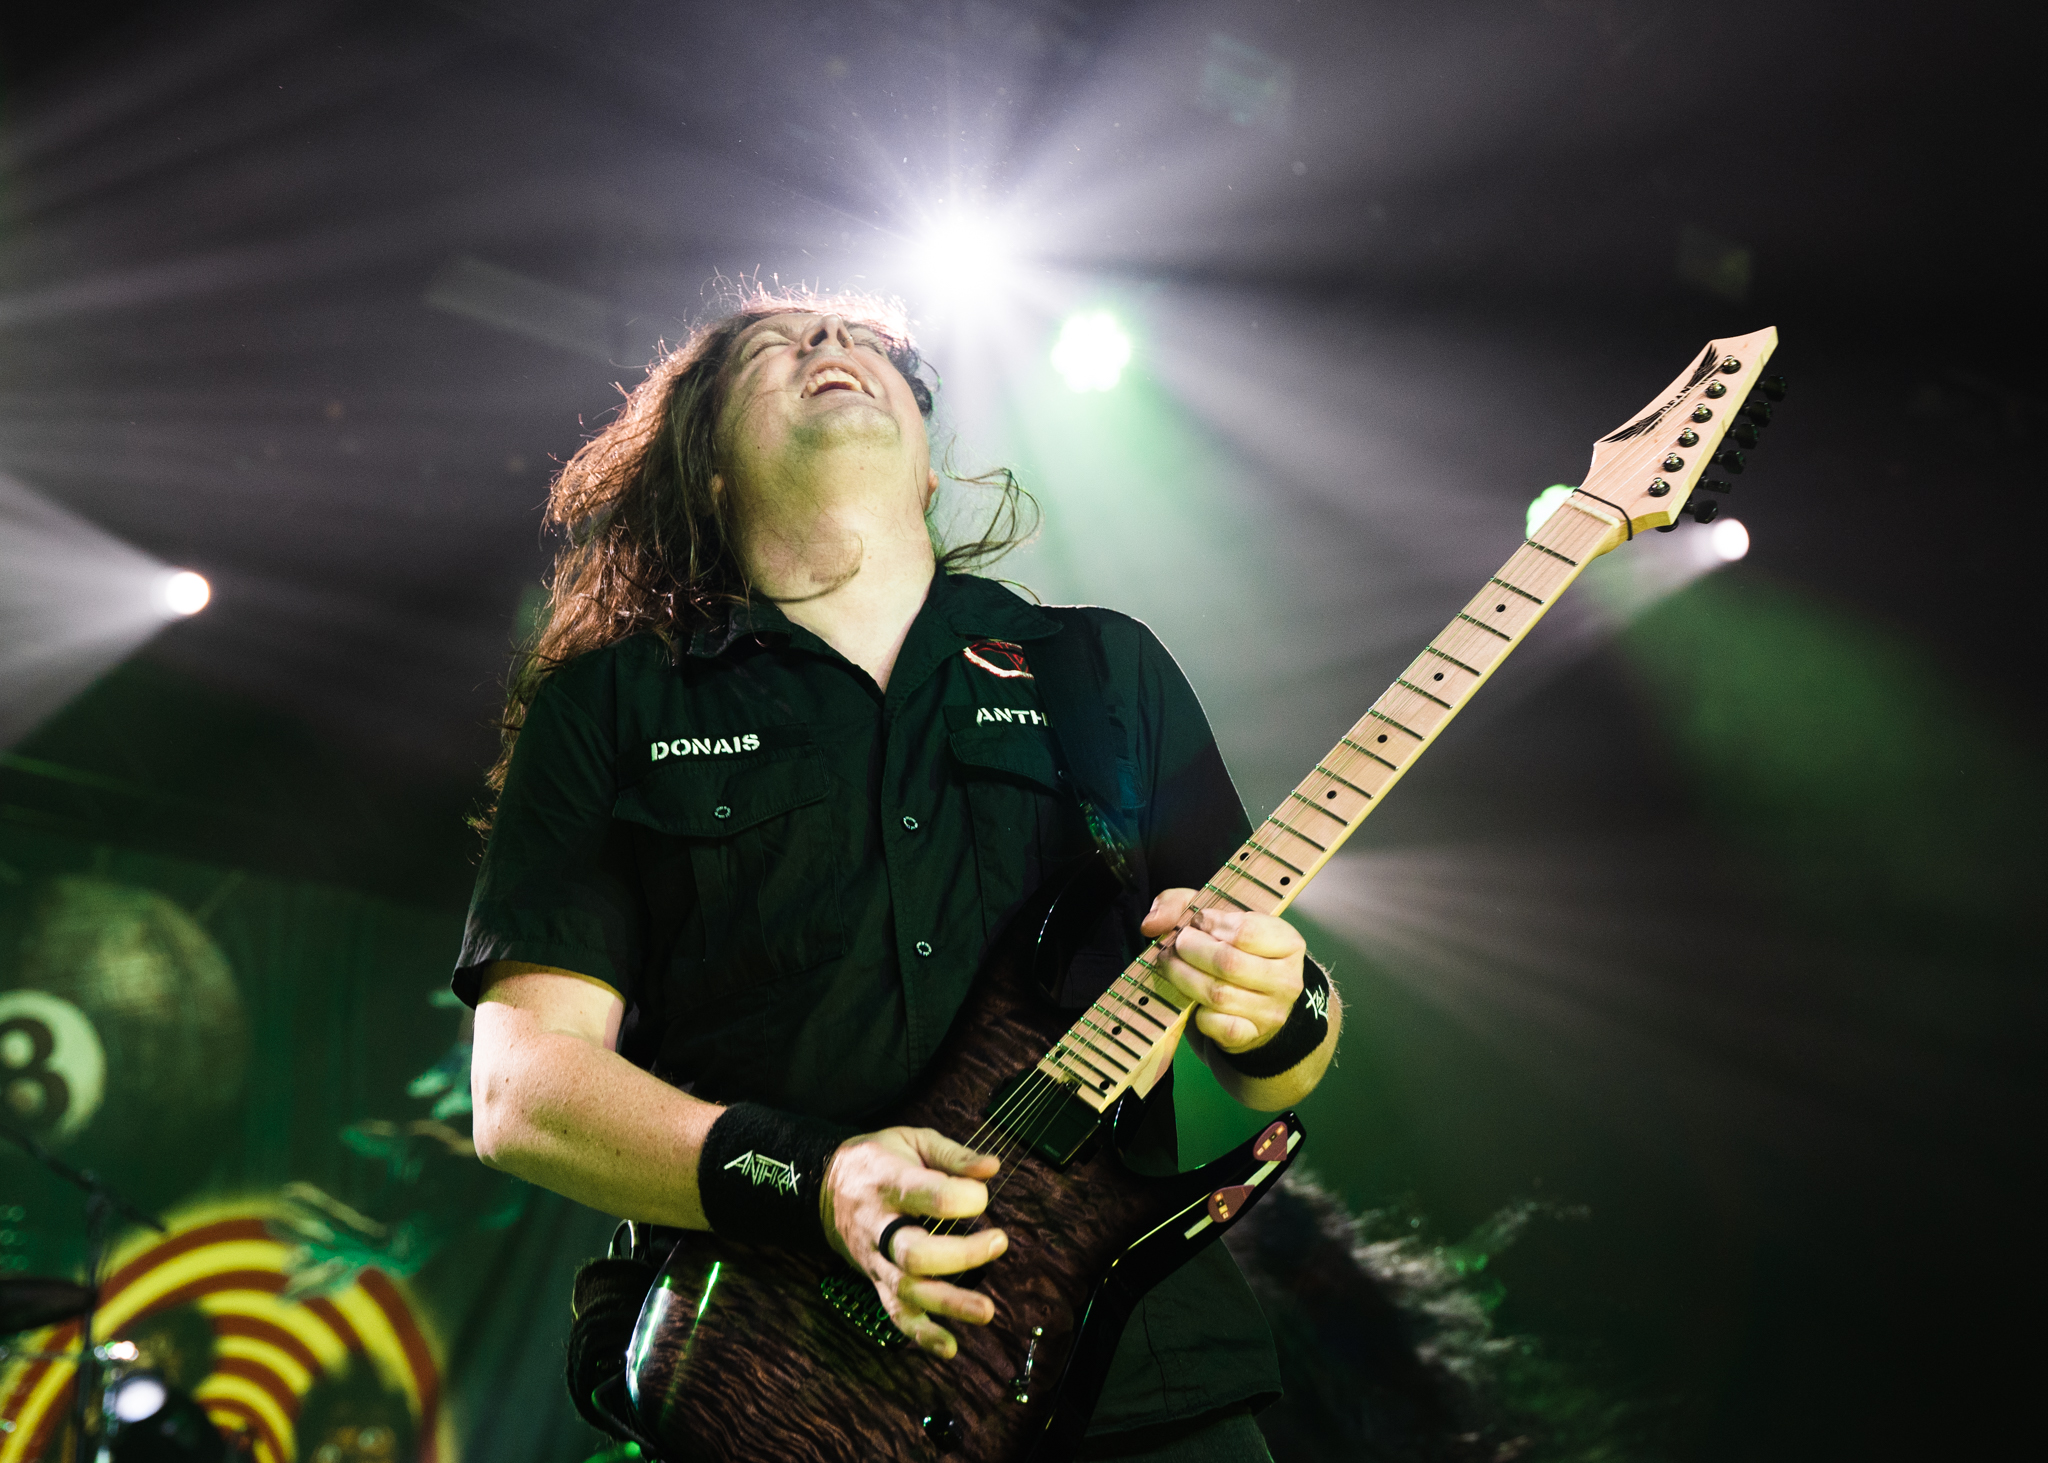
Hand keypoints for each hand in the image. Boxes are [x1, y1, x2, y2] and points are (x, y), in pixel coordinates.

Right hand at [819, 1126, 1008, 1357]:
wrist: (824, 1186)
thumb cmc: (878, 1160)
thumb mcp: (912, 1140)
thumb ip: (953, 1155)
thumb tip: (991, 1168)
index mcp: (889, 1182)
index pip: (928, 1195)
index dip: (964, 1197)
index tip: (983, 1196)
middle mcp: (879, 1226)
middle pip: (915, 1252)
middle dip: (961, 1254)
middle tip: (999, 1242)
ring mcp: (875, 1259)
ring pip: (907, 1290)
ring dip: (949, 1303)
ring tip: (986, 1310)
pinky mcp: (875, 1281)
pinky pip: (895, 1314)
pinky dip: (922, 1335)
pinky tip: (950, 1347)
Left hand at [1141, 889, 1306, 1054]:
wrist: (1258, 1001)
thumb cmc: (1236, 950)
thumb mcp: (1218, 918)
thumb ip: (1182, 905)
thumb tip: (1152, 924)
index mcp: (1288, 943)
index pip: (1246, 931)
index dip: (1211, 924)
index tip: (1197, 922)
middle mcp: (1286, 979)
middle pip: (1228, 963)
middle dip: (1191, 950)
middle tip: (1176, 945)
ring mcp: (1271, 1011)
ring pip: (1217, 994)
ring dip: (1184, 978)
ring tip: (1171, 965)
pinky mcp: (1251, 1035)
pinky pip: (1215, 1024)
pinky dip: (1197, 1012)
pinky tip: (1192, 999)